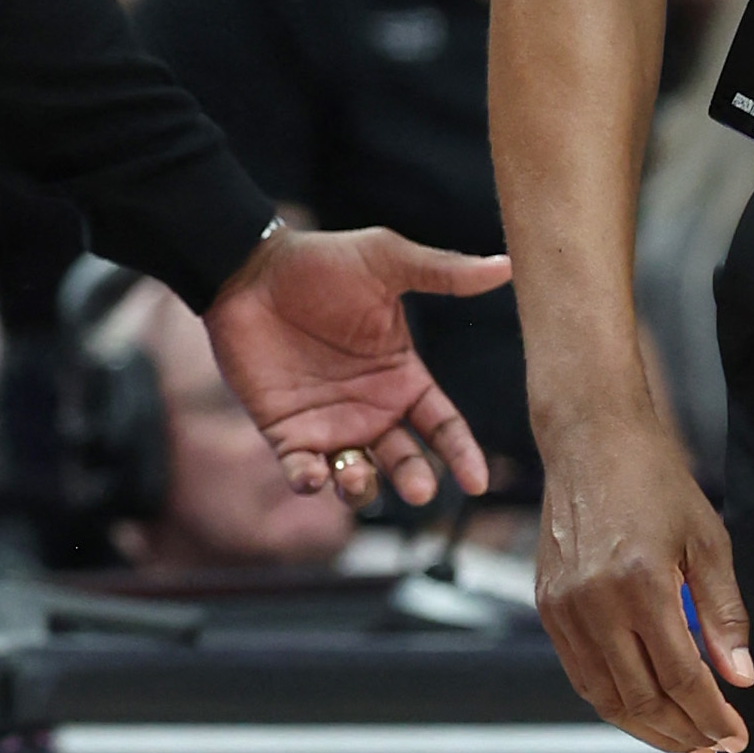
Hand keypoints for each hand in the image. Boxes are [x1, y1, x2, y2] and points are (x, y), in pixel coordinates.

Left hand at [201, 224, 511, 507]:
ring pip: (356, 476)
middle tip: (417, 490)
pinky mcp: (285, 430)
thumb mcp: (385, 262)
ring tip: (357, 475)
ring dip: (361, 487)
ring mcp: (329, 424)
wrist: (248, 268)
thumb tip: (504, 265)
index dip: (462, 456)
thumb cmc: (321, 262)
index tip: (477, 482)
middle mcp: (372, 410)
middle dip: (414, 480)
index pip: (444, 428)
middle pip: (405, 461)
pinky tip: (311, 476)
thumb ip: (441, 273)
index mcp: (403, 379)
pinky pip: (301, 470)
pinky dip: (308, 481)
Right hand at [534, 402, 751, 752]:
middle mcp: (593, 600)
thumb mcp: (709, 543)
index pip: (682, 678)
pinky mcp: (546, 603)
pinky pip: (578, 670)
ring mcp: (562, 605)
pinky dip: (610, 698)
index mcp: (639, 583)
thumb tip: (738, 676)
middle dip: (683, 731)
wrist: (590, 441)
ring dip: (645, 726)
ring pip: (604, 694)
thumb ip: (724, 615)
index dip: (713, 717)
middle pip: (641, 697)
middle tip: (713, 743)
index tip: (735, 735)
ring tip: (680, 737)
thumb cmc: (651, 481)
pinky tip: (640, 703)